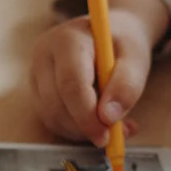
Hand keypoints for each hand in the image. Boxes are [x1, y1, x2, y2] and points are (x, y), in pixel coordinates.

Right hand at [30, 0, 169, 146]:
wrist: (107, 34)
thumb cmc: (122, 44)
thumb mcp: (135, 59)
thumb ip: (127, 86)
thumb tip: (109, 118)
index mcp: (67, 39)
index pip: (70, 83)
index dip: (87, 115)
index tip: (107, 135)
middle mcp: (43, 54)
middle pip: (56, 103)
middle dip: (83, 127)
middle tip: (111, 137)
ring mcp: (35, 73)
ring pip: (51, 116)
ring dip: (80, 131)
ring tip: (111, 126)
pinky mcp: (36, 90)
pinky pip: (51, 119)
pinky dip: (74, 129)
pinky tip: (96, 122)